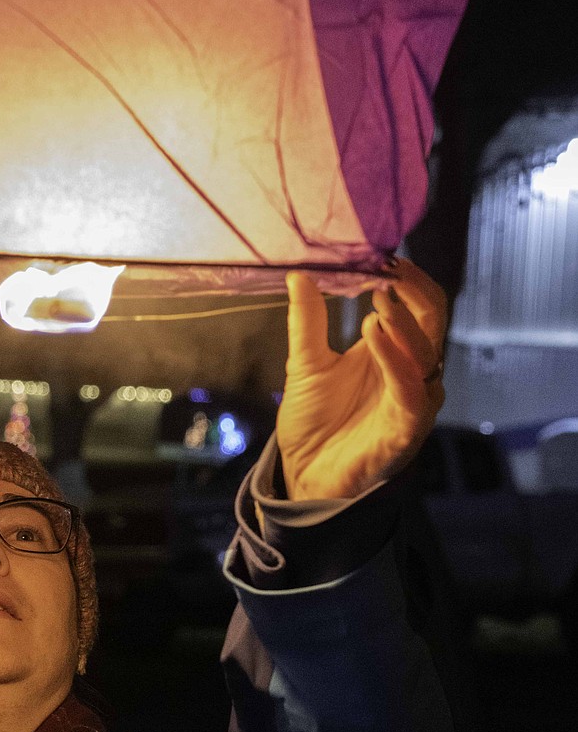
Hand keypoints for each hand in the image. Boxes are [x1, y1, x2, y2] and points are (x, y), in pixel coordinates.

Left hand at [276, 258, 446, 500]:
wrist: (303, 474)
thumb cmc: (314, 422)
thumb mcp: (306, 363)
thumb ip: (307, 321)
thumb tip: (299, 274)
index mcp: (392, 353)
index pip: (417, 307)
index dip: (406, 281)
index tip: (383, 256)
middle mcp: (410, 374)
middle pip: (432, 323)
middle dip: (414, 293)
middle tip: (389, 268)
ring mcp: (411, 402)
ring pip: (426, 355)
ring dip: (405, 324)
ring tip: (380, 297)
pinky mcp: (405, 431)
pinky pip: (411, 393)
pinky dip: (396, 362)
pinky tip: (375, 335)